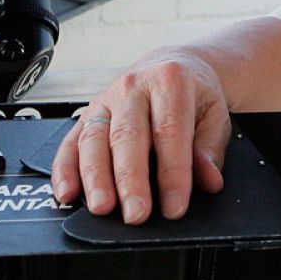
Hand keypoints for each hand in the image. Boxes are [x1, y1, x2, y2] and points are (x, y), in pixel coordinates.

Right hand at [50, 50, 231, 223]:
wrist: (173, 65)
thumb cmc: (194, 94)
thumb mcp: (215, 115)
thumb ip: (210, 150)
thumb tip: (209, 181)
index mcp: (170, 81)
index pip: (169, 132)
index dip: (172, 174)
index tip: (174, 207)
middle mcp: (133, 87)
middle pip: (128, 136)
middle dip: (130, 180)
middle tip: (136, 214)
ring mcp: (106, 100)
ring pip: (94, 139)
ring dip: (95, 177)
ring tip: (102, 207)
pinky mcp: (87, 114)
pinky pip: (71, 141)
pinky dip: (65, 169)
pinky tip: (67, 193)